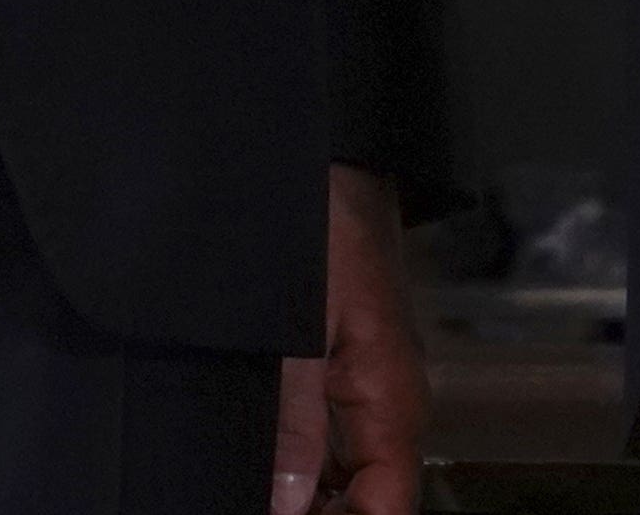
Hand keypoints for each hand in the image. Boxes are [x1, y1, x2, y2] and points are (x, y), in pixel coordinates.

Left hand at [274, 167, 425, 514]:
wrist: (329, 160)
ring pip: (343, 476)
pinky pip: (327, 440)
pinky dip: (296, 462)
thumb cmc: (326, 221)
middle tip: (249, 499)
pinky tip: (256, 461)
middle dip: (312, 511)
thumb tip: (285, 500)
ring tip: (249, 485)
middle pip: (364, 500)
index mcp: (391, 402)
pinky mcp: (340, 370)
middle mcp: (387, 404)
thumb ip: (296, 416)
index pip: (387, 509)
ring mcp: (364, 389)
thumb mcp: (300, 324)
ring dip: (299, 491)